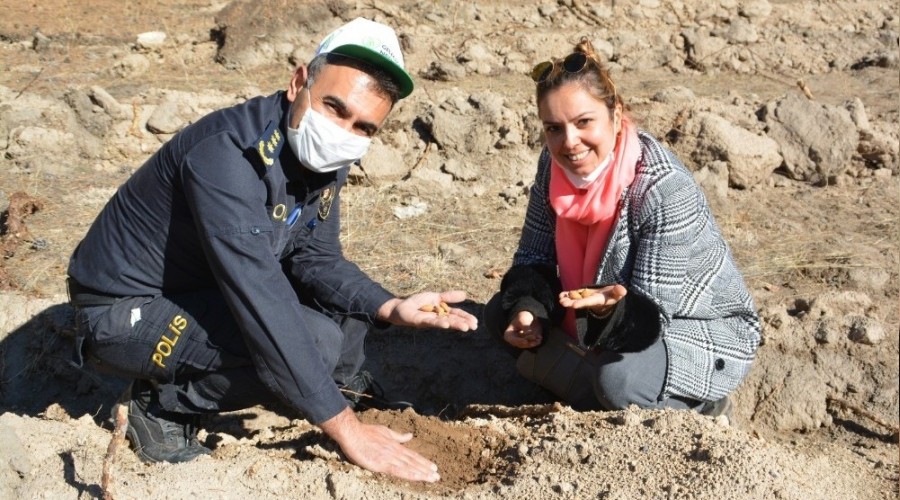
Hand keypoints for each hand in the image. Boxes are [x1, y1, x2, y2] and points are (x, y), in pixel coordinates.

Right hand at [320, 407, 439, 482]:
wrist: (352, 433)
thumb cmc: (366, 432)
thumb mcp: (385, 431)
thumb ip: (398, 436)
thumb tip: (410, 436)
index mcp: (395, 445)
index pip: (412, 455)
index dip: (423, 461)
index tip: (433, 467)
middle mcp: (395, 451)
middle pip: (413, 462)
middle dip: (426, 469)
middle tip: (437, 476)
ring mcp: (389, 458)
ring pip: (409, 467)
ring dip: (421, 473)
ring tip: (432, 478)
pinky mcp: (381, 464)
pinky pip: (398, 471)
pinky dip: (409, 474)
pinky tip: (417, 478)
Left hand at [377, 291, 477, 331]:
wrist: (400, 307)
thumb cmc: (418, 303)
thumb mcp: (435, 297)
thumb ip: (449, 296)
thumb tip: (464, 295)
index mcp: (442, 311)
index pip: (456, 315)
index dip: (465, 318)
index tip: (475, 322)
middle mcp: (437, 318)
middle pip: (452, 320)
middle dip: (463, 323)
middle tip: (473, 327)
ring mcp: (429, 320)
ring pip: (444, 322)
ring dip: (454, 325)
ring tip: (464, 327)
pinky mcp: (420, 321)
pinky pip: (431, 322)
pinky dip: (439, 323)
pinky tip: (446, 324)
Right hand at [502, 310, 542, 348]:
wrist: (529, 317)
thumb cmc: (522, 317)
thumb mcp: (522, 319)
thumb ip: (525, 327)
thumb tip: (529, 333)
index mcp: (509, 334)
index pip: (513, 340)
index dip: (519, 341)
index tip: (525, 341)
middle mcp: (515, 340)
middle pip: (521, 344)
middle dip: (528, 341)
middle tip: (534, 337)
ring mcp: (522, 342)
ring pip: (527, 345)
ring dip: (533, 342)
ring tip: (539, 338)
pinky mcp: (529, 342)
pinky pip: (533, 344)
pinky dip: (536, 342)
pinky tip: (540, 337)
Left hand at [559, 284, 626, 316]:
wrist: (608, 297)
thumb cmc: (613, 295)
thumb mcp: (617, 294)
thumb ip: (619, 292)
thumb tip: (622, 290)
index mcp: (597, 300)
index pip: (589, 302)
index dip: (582, 303)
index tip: (574, 305)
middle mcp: (590, 301)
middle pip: (579, 302)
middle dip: (571, 303)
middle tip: (562, 303)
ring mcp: (585, 297)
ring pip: (575, 299)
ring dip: (567, 299)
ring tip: (560, 298)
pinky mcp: (582, 294)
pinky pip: (574, 295)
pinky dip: (567, 294)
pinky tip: (561, 294)